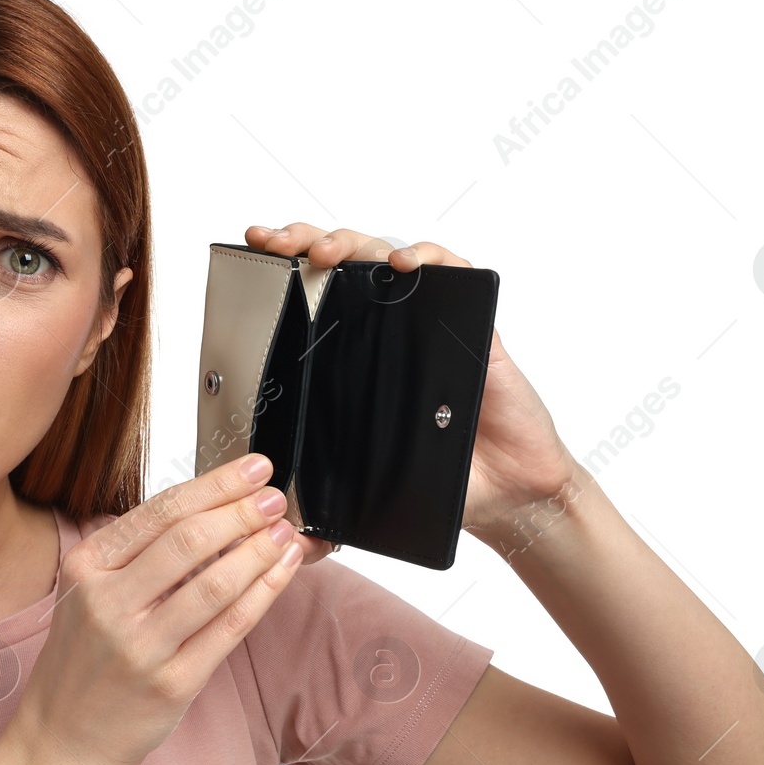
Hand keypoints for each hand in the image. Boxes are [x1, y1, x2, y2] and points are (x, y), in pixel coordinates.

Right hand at [10, 454, 303, 764]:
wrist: (62, 739)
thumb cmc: (85, 660)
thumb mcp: (89, 593)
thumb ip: (140, 553)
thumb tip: (217, 508)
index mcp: (85, 567)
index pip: (161, 511)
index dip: (216, 485)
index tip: (254, 468)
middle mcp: (107, 603)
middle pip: (189, 540)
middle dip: (242, 512)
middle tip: (275, 499)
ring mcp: (140, 647)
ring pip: (214, 583)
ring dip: (259, 551)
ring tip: (286, 532)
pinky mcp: (172, 684)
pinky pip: (229, 627)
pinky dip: (264, 592)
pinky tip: (281, 571)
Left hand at [245, 222, 580, 544]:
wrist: (507, 494)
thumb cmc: (443, 480)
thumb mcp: (371, 490)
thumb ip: (329, 502)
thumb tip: (286, 524)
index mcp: (357, 357)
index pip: (316, 296)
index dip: (286, 267)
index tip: (256, 250)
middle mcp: (391, 330)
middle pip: (344, 263)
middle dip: (305, 240)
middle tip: (278, 243)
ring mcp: (431, 322)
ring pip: (387, 257)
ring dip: (353, 243)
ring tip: (326, 253)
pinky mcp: (474, 326)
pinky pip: (454, 272)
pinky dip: (429, 256)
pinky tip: (403, 263)